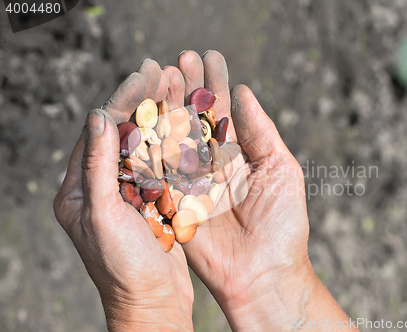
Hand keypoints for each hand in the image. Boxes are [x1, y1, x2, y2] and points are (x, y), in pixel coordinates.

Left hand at [53, 59, 193, 331]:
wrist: (152, 302)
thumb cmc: (123, 268)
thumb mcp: (102, 215)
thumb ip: (98, 167)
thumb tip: (97, 116)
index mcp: (78, 191)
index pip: (96, 135)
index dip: (118, 103)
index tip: (141, 76)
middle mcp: (100, 188)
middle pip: (119, 135)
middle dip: (137, 101)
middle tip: (155, 68)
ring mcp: (128, 193)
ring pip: (142, 146)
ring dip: (156, 116)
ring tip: (172, 83)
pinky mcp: (151, 201)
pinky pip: (160, 165)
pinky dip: (171, 141)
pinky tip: (185, 118)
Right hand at [177, 51, 358, 330]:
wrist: (265, 274)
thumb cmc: (284, 224)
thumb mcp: (281, 169)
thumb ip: (261, 131)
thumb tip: (245, 90)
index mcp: (238, 156)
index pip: (223, 112)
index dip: (216, 84)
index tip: (209, 57)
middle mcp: (211, 165)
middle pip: (195, 120)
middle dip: (188, 88)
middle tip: (181, 57)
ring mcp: (190, 182)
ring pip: (174, 137)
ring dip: (168, 105)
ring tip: (161, 73)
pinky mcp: (173, 202)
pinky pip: (159, 169)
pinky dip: (151, 140)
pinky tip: (146, 111)